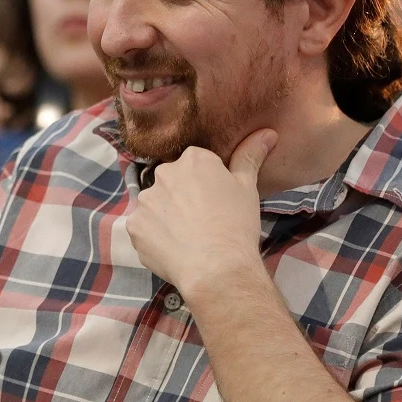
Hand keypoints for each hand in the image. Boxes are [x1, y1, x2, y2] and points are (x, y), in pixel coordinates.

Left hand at [126, 129, 276, 299]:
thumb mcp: (247, 187)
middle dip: (183, 198)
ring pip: (156, 206)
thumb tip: (267, 132)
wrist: (217, 268)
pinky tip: (173, 249)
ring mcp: (145, 200)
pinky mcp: (133, 226)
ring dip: (167, 217)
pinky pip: (143, 228)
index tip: (215, 203)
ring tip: (187, 238)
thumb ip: (250, 157)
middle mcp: (163, 173)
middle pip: (172, 183)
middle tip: (202, 221)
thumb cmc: (236, 225)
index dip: (206, 185)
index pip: (195, 165)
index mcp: (193, 159)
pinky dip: (155, 237)